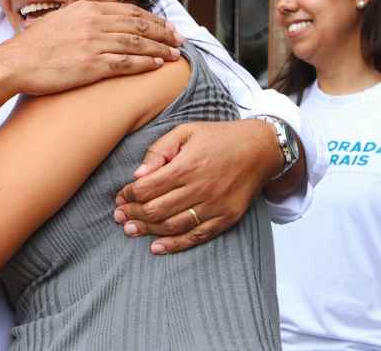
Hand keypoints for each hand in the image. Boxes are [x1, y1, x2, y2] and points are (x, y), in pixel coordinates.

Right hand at [5, 0, 183, 95]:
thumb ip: (80, 18)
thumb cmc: (32, 46)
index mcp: (86, 9)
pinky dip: (146, 63)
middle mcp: (93, 22)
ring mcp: (94, 43)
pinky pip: (127, 63)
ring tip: (173, 54)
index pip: (129, 12)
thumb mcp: (58, 20)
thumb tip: (94, 20)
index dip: (151, 19)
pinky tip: (157, 65)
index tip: (165, 26)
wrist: (15, 63)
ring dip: (159, 48)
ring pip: (137, 43)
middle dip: (163, 32)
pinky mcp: (92, 65)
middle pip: (139, 25)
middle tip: (178, 39)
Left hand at [113, 120, 281, 253]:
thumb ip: (159, 151)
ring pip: (173, 226)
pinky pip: (196, 236)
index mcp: (186, 166)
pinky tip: (157, 247)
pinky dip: (175, 245)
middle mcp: (199, 188)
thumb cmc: (219, 137)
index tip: (119, 197)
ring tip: (130, 230)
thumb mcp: (186, 131)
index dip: (128, 195)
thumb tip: (138, 174)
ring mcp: (214, 206)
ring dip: (148, 230)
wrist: (261, 149)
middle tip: (119, 217)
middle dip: (133, 214)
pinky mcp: (226, 218)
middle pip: (157, 209)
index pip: (147, 187)